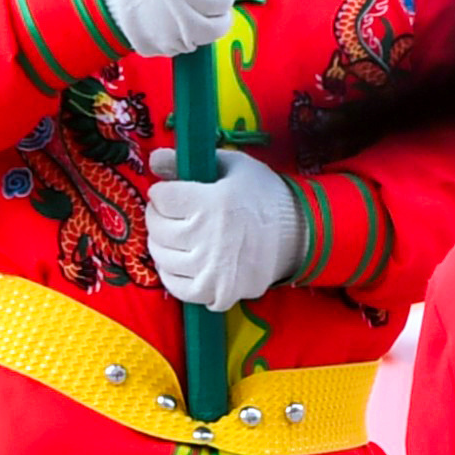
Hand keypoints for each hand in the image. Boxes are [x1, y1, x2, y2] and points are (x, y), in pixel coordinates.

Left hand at [142, 149, 305, 309]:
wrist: (299, 235)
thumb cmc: (264, 195)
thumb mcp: (233, 166)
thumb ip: (190, 162)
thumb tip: (155, 160)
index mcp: (213, 202)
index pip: (162, 198)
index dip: (162, 193)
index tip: (170, 193)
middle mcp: (208, 238)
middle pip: (158, 228)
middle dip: (158, 216)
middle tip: (170, 213)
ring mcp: (211, 270)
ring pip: (162, 257)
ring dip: (163, 244)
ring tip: (176, 236)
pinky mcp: (216, 293)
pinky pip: (176, 287)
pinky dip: (173, 274)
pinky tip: (183, 261)